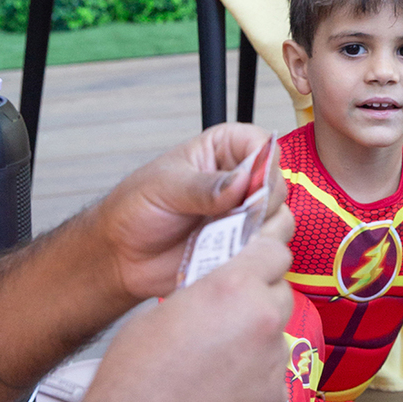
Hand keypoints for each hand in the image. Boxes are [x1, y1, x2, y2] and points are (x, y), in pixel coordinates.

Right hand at [75, 221, 295, 401]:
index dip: (262, 255)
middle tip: (228, 316)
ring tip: (215, 365)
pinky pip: (271, 379)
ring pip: (276, 339)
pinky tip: (218, 396)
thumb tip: (219, 294)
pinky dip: (253, 382)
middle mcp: (263, 323)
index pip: (275, 250)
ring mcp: (273, 367)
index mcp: (233, 289)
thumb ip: (203, 295)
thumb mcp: (160, 313)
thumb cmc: (132, 378)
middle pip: (281, 294)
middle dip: (259, 299)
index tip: (252, 263)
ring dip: (256, 343)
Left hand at [91, 124, 283, 302]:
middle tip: (232, 216)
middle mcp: (241, 179)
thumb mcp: (164, 188)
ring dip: (257, 232)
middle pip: (278, 185)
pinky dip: (251, 255)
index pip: (263, 144)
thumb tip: (242, 181)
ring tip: (223, 239)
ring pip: (280, 220)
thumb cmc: (135, 209)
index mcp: (223, 149)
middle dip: (260, 204)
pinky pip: (266, 250)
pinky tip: (224, 257)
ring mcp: (244, 215)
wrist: (121, 255)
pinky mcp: (243, 245)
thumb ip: (203, 186)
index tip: (245, 186)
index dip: (263, 165)